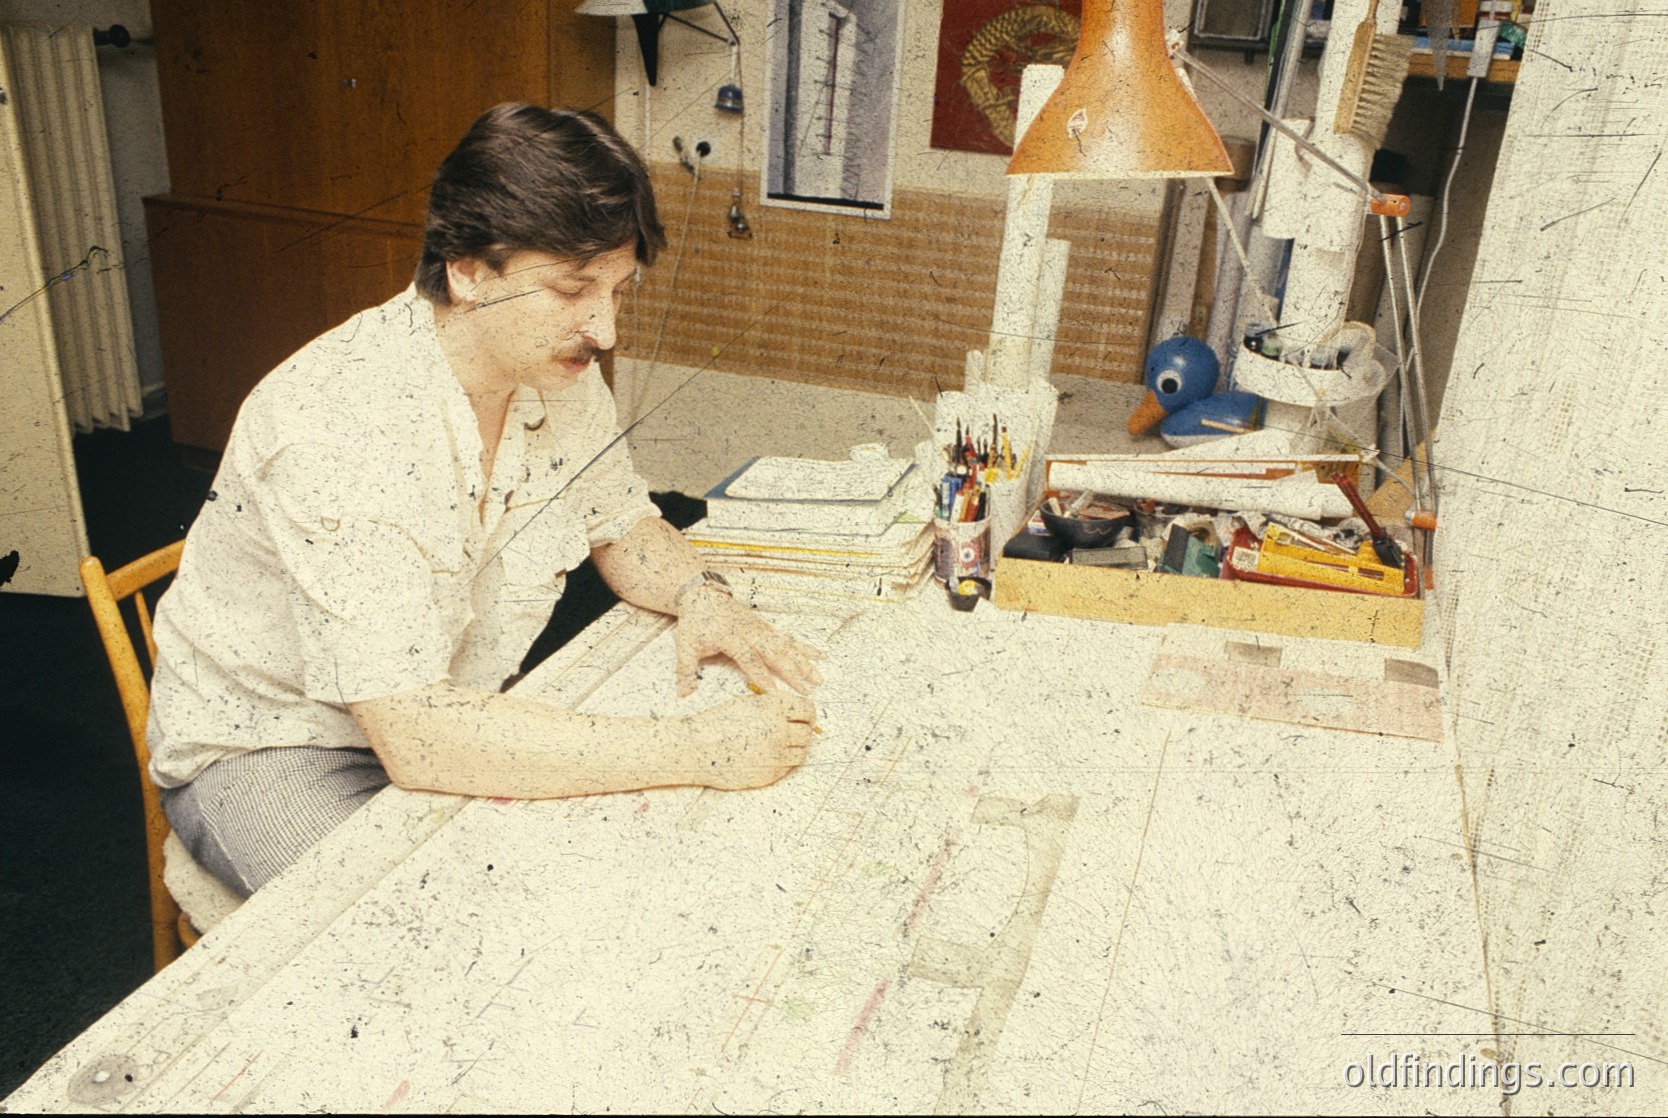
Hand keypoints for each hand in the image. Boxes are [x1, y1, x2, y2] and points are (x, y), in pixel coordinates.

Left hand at [673, 585, 825, 696]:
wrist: (701, 594)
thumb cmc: (695, 621)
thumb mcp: (686, 646)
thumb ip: (686, 671)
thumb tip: (683, 695)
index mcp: (733, 639)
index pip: (750, 661)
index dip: (763, 677)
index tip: (775, 694)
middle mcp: (751, 633)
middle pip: (777, 654)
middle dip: (794, 672)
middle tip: (808, 689)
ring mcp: (761, 629)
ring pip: (787, 647)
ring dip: (804, 662)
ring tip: (818, 677)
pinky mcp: (765, 626)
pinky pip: (788, 638)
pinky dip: (804, 647)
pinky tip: (818, 655)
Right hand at [686, 690, 817, 789]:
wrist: (697, 748)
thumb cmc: (718, 723)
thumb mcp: (746, 703)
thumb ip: (772, 705)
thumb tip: (794, 711)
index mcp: (773, 708)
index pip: (807, 710)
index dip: (807, 713)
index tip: (804, 716)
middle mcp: (779, 730)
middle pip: (807, 732)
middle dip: (802, 730)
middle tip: (794, 730)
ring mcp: (776, 754)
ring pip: (802, 751)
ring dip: (796, 746)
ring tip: (782, 743)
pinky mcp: (770, 774)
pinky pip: (788, 766)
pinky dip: (784, 760)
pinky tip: (770, 755)